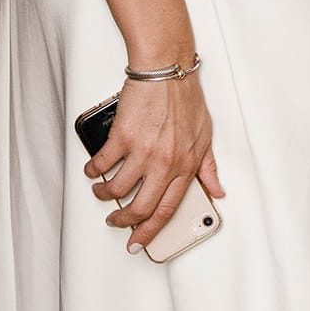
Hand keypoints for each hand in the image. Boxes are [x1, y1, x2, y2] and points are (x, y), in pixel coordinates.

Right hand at [83, 73, 225, 251]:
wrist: (166, 68)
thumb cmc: (184, 96)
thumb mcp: (205, 135)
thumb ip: (208, 166)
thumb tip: (217, 189)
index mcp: (185, 165)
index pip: (167, 210)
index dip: (150, 232)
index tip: (139, 242)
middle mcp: (164, 163)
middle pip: (140, 208)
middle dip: (124, 221)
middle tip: (115, 221)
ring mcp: (142, 151)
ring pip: (117, 189)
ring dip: (104, 195)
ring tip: (101, 192)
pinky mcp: (123, 137)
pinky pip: (102, 165)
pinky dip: (93, 171)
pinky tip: (92, 169)